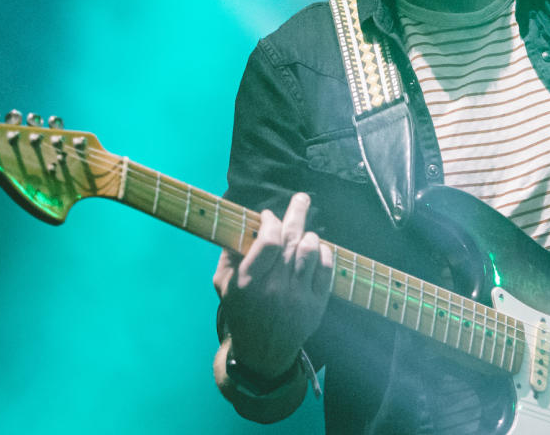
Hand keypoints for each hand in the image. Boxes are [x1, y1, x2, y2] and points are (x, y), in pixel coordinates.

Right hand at [213, 192, 333, 378]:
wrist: (262, 351)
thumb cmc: (241, 311)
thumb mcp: (222, 285)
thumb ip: (229, 253)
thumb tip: (243, 221)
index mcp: (248, 282)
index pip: (268, 242)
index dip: (271, 222)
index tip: (269, 216)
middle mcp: (274, 289)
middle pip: (291, 241)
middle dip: (297, 213)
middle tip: (302, 198)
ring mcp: (297, 297)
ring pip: (310, 252)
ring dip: (308, 235)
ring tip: (303, 232)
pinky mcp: (316, 305)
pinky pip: (326, 269)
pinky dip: (324, 253)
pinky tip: (317, 249)